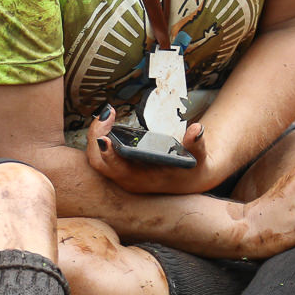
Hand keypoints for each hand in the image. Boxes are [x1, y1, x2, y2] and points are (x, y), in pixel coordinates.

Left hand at [83, 105, 216, 194]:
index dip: (109, 155)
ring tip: (107, 114)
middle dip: (96, 137)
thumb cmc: (192, 169)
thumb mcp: (199, 157)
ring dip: (96, 134)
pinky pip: (101, 152)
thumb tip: (197, 130)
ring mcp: (121, 173)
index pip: (117, 170)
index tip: (105, 138)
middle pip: (98, 162)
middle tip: (107, 114)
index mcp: (142, 180)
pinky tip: (108, 119)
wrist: (189, 179)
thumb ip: (197, 144)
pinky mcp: (120, 165)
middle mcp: (127, 179)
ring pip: (96, 157)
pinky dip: (101, 135)